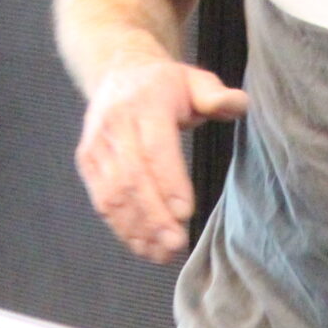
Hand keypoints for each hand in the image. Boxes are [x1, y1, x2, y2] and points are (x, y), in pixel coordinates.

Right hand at [75, 53, 247, 262]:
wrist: (118, 73)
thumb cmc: (165, 86)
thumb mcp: (195, 80)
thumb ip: (217, 96)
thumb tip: (239, 104)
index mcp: (145, 102)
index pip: (155, 147)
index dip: (169, 181)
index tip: (185, 213)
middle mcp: (115, 124)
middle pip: (132, 177)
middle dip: (154, 215)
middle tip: (176, 243)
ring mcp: (97, 145)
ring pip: (113, 194)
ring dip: (137, 228)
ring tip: (163, 254)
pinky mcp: (87, 163)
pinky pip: (102, 201)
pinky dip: (122, 228)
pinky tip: (144, 247)